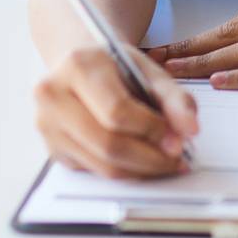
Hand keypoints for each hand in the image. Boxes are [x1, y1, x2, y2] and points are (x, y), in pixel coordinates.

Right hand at [33, 43, 199, 179]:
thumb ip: (174, 97)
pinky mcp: (53, 149)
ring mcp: (47, 125)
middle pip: (107, 143)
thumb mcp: (148, 69)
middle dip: (149, 157)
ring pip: (101, 164)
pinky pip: (94, 171)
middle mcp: (53, 95)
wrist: (81, 65)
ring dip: (141, 170)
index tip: (178, 140)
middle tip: (177, 159)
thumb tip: (190, 130)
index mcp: (78, 65)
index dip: (151, 130)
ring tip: (167, 163)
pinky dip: (125, 172)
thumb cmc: (116, 65)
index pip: (116, 110)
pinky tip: (144, 163)